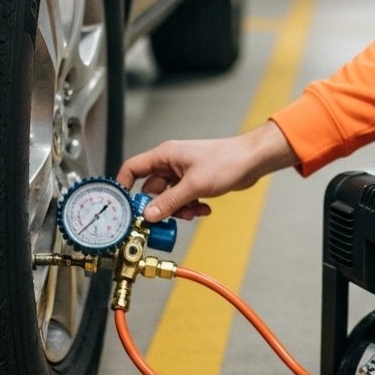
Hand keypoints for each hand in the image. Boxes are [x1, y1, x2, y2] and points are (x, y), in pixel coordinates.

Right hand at [116, 121, 297, 221]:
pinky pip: (183, 199)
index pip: (132, 168)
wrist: (252, 161)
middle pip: (151, 189)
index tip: (122, 206)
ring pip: (168, 197)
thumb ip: (169, 201)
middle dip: (159, 206)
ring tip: (192, 211)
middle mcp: (172, 163)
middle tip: (165, 219)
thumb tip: (149, 215)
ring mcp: (183, 173)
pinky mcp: (195, 182)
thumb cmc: (227, 160)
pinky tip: (203, 208)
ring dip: (178, 209)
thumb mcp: (194, 185)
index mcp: (165, 155)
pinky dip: (190, 206)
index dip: (123, 186)